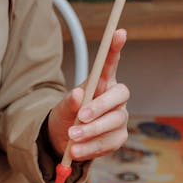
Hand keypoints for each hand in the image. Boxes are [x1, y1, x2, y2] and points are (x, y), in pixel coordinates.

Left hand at [46, 28, 128, 161]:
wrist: (64, 141)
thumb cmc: (67, 116)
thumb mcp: (62, 107)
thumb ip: (69, 102)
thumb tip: (78, 94)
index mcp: (102, 83)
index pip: (111, 63)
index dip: (115, 48)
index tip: (119, 31)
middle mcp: (115, 99)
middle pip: (120, 95)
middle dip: (100, 106)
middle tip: (81, 116)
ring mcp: (119, 118)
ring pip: (114, 121)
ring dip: (92, 131)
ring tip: (72, 137)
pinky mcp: (118, 138)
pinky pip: (109, 142)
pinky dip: (92, 147)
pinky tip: (76, 150)